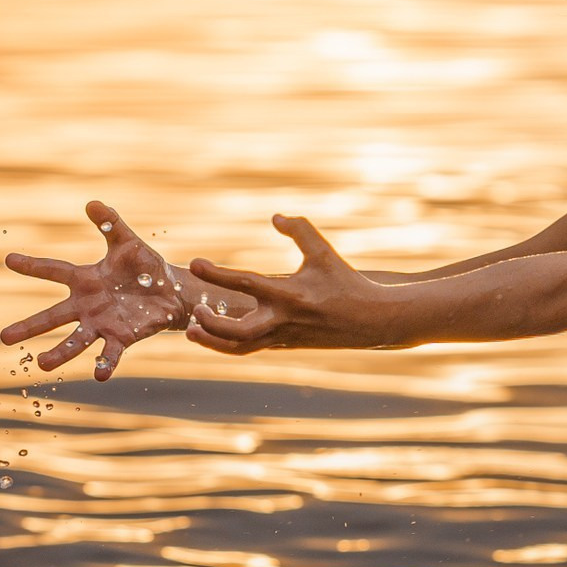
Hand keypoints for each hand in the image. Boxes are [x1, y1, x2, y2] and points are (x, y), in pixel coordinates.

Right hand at [0, 200, 214, 380]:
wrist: (171, 293)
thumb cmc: (145, 268)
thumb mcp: (127, 243)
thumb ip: (111, 224)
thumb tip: (92, 203)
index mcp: (85, 281)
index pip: (54, 271)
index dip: (32, 265)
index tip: (8, 259)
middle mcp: (88, 306)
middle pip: (53, 316)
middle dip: (29, 326)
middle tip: (4, 337)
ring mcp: (103, 324)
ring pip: (76, 340)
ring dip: (60, 352)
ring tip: (41, 364)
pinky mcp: (122, 336)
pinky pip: (111, 352)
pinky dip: (106, 363)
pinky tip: (99, 375)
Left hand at [185, 215, 391, 353]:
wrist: (372, 321)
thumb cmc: (347, 283)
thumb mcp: (324, 252)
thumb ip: (300, 230)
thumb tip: (275, 218)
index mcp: (290, 294)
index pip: (246, 283)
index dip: (217, 274)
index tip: (195, 264)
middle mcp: (283, 320)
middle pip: (237, 333)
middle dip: (211, 325)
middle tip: (196, 310)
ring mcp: (283, 336)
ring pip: (240, 349)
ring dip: (213, 343)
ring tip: (194, 331)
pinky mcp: (285, 344)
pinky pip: (251, 348)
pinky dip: (230, 343)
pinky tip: (216, 331)